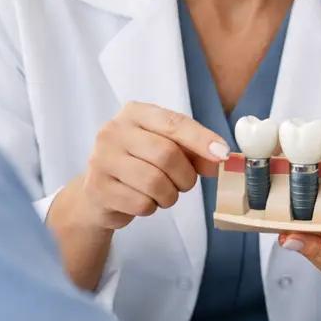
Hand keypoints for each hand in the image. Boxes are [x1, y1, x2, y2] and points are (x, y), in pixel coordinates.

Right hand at [66, 101, 229, 230]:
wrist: (99, 192)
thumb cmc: (140, 164)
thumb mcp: (168, 148)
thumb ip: (195, 151)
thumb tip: (222, 159)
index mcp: (135, 113)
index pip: (174, 122)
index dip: (201, 139)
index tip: (223, 154)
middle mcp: (113, 131)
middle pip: (166, 154)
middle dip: (185, 175)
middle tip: (186, 184)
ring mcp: (101, 159)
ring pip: (154, 182)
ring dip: (170, 195)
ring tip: (164, 194)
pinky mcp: (97, 188)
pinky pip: (141, 203)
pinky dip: (151, 207)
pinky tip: (143, 201)